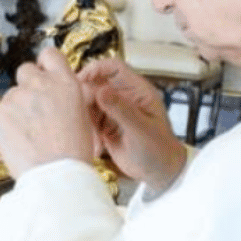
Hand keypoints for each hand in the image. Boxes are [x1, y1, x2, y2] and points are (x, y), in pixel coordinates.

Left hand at [0, 46, 97, 177]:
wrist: (56, 176)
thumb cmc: (73, 153)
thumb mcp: (81, 115)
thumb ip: (65, 96)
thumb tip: (55, 93)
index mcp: (65, 83)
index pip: (49, 54)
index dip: (44, 64)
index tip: (42, 71)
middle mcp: (39, 85)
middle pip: (25, 70)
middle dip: (27, 84)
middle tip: (33, 107)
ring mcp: (16, 98)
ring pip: (11, 96)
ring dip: (17, 109)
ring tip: (30, 133)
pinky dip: (6, 124)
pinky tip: (20, 140)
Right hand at [79, 58, 187, 191]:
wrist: (159, 173)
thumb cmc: (159, 150)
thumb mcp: (140, 129)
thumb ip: (121, 109)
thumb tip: (101, 90)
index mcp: (137, 91)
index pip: (114, 67)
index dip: (96, 68)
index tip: (81, 79)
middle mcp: (124, 97)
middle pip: (96, 83)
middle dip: (85, 95)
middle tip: (81, 111)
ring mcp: (113, 111)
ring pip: (89, 102)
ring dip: (84, 114)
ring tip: (91, 132)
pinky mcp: (104, 126)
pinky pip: (88, 120)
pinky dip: (86, 129)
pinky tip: (96, 145)